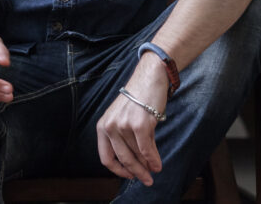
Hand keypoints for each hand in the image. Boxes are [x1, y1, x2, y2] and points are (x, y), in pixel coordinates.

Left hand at [96, 57, 168, 186]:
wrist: (150, 78)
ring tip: (155, 171)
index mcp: (102, 126)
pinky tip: (158, 165)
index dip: (118, 170)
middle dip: (136, 173)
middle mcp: (110, 126)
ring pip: (137, 154)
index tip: (129, 176)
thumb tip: (137, 163)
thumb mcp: (124, 118)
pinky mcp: (138, 125)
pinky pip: (146, 149)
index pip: (106, 157)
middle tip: (146, 180)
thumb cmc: (138, 99)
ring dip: (147, 166)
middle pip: (122, 159)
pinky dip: (153, 160)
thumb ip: (125, 139)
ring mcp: (123, 126)